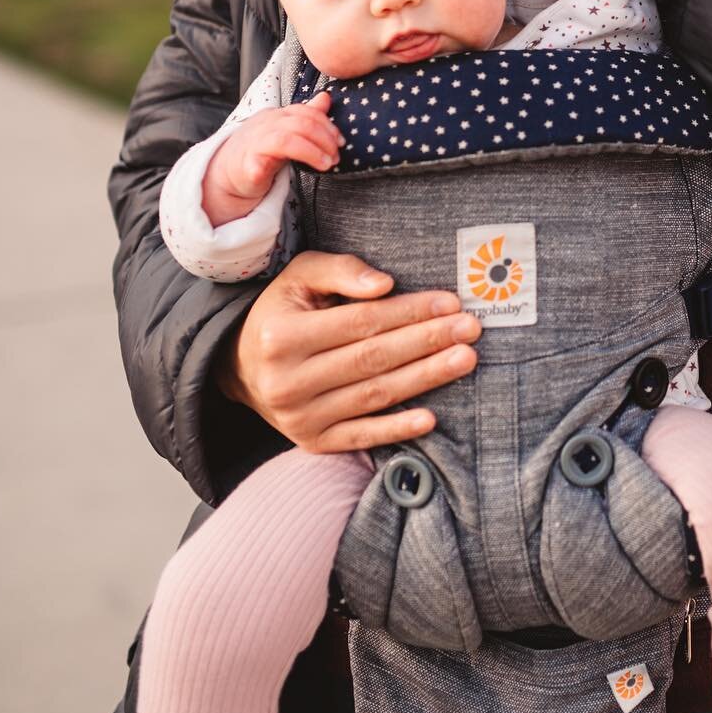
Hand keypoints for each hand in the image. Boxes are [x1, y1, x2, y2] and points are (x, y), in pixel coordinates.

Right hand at [202, 93, 343, 226]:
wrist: (228, 170)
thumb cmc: (262, 150)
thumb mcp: (286, 130)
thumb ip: (307, 116)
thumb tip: (326, 98)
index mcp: (278, 116)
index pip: (307, 112)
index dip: (328, 126)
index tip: (341, 142)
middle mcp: (266, 126)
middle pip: (301, 124)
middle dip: (325, 140)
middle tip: (335, 157)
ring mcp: (255, 145)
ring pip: (285, 140)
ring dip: (311, 152)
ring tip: (325, 165)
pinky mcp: (245, 167)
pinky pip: (253, 165)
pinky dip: (259, 169)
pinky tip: (267, 174)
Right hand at [219, 252, 480, 451]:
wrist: (240, 368)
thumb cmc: (281, 313)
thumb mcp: (298, 277)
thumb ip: (340, 271)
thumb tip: (385, 284)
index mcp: (282, 336)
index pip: (361, 322)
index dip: (409, 312)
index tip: (450, 302)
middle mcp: (287, 381)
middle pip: (373, 358)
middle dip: (428, 342)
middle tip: (471, 330)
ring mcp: (299, 417)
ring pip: (374, 395)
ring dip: (425, 378)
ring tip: (465, 359)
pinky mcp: (311, 441)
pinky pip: (361, 436)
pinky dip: (396, 428)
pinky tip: (431, 417)